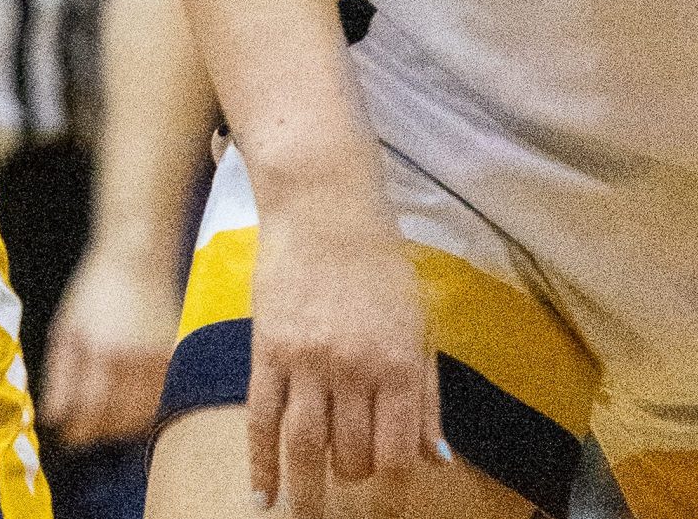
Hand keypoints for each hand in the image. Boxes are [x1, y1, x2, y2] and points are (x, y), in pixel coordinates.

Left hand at [37, 241, 182, 449]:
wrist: (137, 260)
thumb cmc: (93, 293)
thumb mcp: (65, 329)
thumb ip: (58, 376)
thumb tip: (52, 418)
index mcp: (100, 352)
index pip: (87, 413)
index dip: (74, 432)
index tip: (64, 437)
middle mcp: (133, 362)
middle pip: (115, 423)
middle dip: (94, 433)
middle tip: (80, 430)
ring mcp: (159, 362)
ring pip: (140, 419)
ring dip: (118, 427)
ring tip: (100, 417)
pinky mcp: (175, 361)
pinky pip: (158, 402)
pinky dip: (141, 411)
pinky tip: (124, 402)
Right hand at [245, 201, 448, 514]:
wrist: (324, 208)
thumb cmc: (380, 265)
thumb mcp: (419, 327)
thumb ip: (426, 395)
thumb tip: (437, 459)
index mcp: (398, 365)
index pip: (397, 452)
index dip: (394, 492)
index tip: (389, 513)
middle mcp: (353, 368)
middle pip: (352, 453)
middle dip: (352, 480)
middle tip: (346, 491)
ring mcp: (306, 360)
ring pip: (305, 443)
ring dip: (304, 489)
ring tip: (302, 515)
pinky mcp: (267, 348)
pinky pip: (261, 415)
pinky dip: (259, 458)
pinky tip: (260, 491)